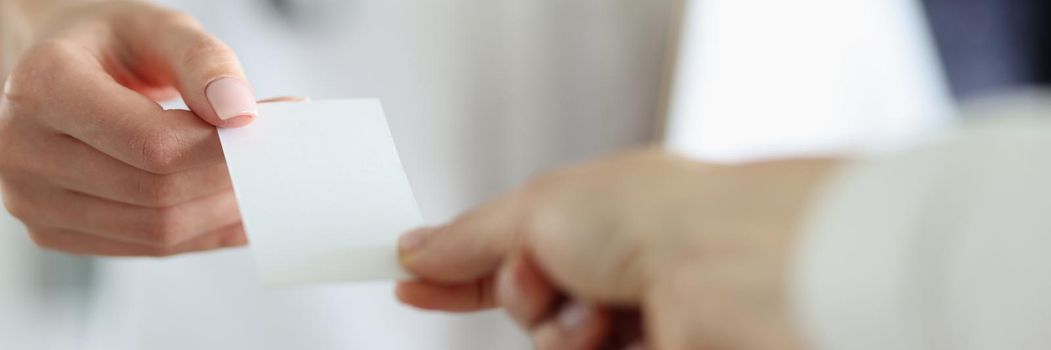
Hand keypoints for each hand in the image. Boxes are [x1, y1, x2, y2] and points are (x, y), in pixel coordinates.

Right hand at [0, 1, 257, 255]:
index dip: (224, 147)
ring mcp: (32, 199)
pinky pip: (148, 247)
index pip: (154, 144)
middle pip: (159, 193)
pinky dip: (201, 231)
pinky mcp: (53, 231)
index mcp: (43, 86)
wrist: (61, 70)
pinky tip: (229, 203)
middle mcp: (23, 149)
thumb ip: (204, 62)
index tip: (271, 128)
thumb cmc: (113, 43)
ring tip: (256, 177)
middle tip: (277, 157)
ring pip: (158, 231)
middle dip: (231, 179)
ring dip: (222, 211)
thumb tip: (241, 113)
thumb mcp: (160, 28)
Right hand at [397, 150, 837, 348]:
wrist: (720, 262)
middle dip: (517, 294)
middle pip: (523, 303)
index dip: (455, 269)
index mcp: (593, 213)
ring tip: (596, 307)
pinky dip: (582, 348)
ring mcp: (632, 314)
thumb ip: (468, 238)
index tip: (408, 283)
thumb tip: (415, 247)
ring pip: (551, 343)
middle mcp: (613, 262)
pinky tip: (613, 331)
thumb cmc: (648, 213)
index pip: (506, 246)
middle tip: (543, 277)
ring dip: (556, 329)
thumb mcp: (532, 210)